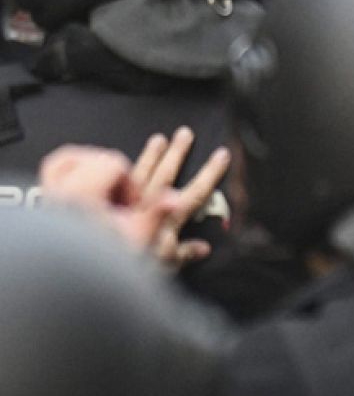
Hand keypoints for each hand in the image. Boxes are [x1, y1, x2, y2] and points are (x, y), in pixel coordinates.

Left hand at [40, 128, 229, 266]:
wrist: (90, 260)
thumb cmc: (127, 262)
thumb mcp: (163, 263)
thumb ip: (183, 253)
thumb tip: (204, 248)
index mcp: (165, 218)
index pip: (195, 191)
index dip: (210, 173)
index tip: (222, 155)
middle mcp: (144, 204)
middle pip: (165, 173)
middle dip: (177, 153)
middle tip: (185, 133)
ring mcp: (121, 200)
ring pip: (138, 171)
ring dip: (150, 155)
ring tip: (158, 139)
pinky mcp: (97, 200)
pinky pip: (109, 177)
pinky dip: (118, 168)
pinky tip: (118, 161)